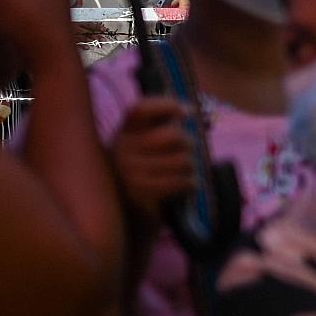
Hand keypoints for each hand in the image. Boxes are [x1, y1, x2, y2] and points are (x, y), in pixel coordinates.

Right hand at [110, 97, 193, 218]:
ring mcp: (131, 172)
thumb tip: (190, 110)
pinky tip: (187, 184)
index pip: (141, 108)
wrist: (124, 210)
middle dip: (188, 144)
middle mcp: (124, 148)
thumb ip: (163, 124)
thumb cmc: (144, 168)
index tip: (187, 112)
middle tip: (186, 152)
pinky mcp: (141, 193)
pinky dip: (190, 183)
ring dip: (190, 167)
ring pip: (183, 160)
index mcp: (126, 130)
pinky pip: (181, 182)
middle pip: (174, 135)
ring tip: (185, 171)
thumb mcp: (145, 142)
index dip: (167, 105)